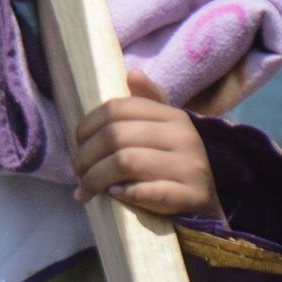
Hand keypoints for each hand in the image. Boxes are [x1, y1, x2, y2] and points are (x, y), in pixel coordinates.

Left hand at [71, 69, 222, 219]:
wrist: (204, 209)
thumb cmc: (170, 167)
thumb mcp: (161, 132)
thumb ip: (146, 104)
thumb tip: (133, 72)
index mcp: (173, 116)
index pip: (116, 109)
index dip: (87, 126)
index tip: (78, 144)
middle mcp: (185, 136)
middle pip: (115, 136)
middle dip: (86, 157)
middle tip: (78, 173)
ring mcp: (191, 166)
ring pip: (125, 161)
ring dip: (96, 178)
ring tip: (86, 189)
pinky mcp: (192, 196)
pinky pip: (147, 191)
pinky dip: (124, 193)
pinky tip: (114, 196)